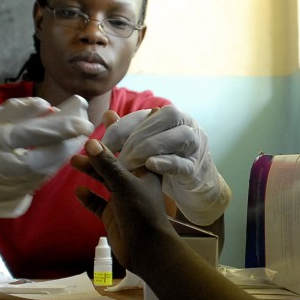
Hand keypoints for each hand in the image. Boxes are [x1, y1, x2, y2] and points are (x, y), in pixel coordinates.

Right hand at [0, 96, 93, 229]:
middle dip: (70, 143)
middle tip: (85, 128)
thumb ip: (16, 111)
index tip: (85, 121)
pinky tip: (58, 155)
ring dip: (64, 154)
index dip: (62, 127)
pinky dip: (51, 168)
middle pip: (47, 158)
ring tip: (75, 138)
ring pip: (47, 172)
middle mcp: (1, 170)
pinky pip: (40, 183)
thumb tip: (47, 106)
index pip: (33, 134)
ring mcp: (7, 191)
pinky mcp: (14, 205)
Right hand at [73, 139, 174, 271]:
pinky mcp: (112, 215)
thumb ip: (107, 164)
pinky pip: (98, 203)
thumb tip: (91, 143)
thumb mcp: (124, 184)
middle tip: (87, 136)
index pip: (135, 145)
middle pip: (116, 161)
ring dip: (91, 171)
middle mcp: (133, 182)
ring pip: (104, 180)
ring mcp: (122, 199)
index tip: (113, 114)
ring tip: (74, 161)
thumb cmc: (142, 212)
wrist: (146, 250)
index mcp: (144, 171)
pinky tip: (79, 191)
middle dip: (102, 150)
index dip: (125, 130)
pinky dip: (89, 197)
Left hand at [101, 105, 230, 224]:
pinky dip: (166, 163)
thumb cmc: (166, 160)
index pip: (145, 114)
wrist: (195, 185)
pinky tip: (149, 165)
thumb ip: (128, 132)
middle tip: (115, 158)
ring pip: (178, 137)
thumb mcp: (145, 145)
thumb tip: (107, 115)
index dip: (120, 128)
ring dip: (150, 148)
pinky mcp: (197, 169)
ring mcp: (196, 146)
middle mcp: (187, 125)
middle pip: (164, 119)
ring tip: (128, 165)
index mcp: (172, 116)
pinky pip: (184, 162)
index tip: (102, 146)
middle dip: (135, 138)